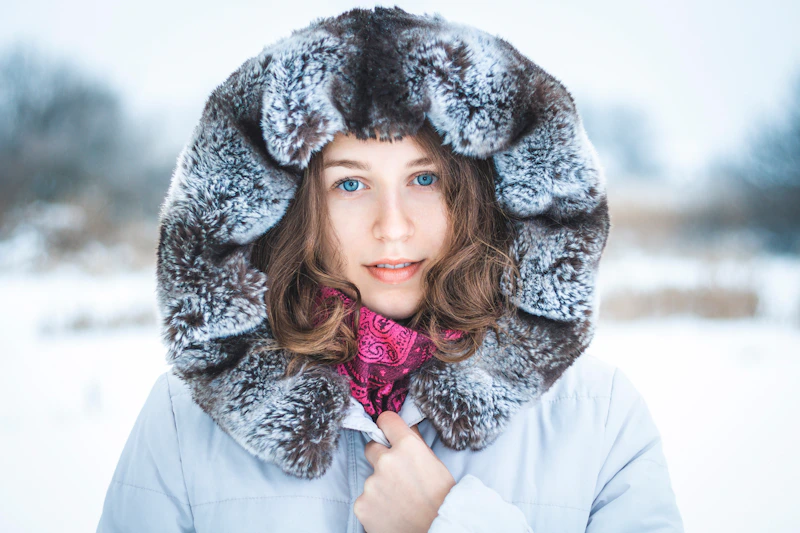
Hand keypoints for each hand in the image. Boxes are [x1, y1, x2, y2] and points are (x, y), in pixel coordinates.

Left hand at [355, 411, 456, 532]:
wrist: (439, 531)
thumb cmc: (443, 499)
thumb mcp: (436, 465)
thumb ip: (416, 445)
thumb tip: (405, 428)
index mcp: (408, 446)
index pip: (386, 420)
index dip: (388, 427)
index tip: (388, 433)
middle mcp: (387, 461)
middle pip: (371, 447)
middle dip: (381, 457)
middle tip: (396, 475)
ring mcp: (372, 484)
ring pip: (371, 478)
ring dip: (380, 486)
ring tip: (399, 501)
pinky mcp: (362, 505)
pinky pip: (365, 499)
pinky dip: (374, 505)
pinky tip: (390, 513)